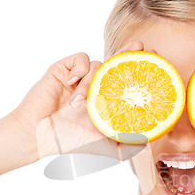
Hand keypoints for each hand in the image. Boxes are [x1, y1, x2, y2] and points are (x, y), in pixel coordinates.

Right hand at [8, 42, 146, 160]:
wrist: (38, 135)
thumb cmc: (69, 142)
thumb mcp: (104, 148)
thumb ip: (125, 146)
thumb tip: (147, 145)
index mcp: (104, 102)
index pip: (125, 82)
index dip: (139, 71)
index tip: (155, 62)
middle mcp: (94, 87)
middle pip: (116, 64)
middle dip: (129, 53)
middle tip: (141, 46)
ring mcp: (79, 78)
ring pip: (97, 65)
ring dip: (90, 82)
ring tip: (76, 104)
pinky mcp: (64, 70)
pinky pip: (79, 58)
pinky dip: (78, 69)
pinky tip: (70, 84)